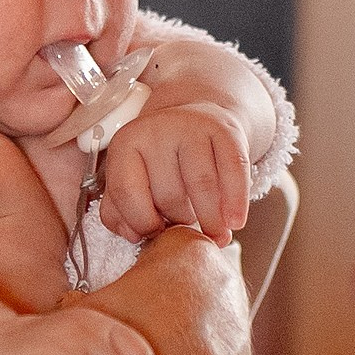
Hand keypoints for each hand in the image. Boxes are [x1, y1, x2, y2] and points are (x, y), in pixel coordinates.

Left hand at [98, 102, 250, 243]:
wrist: (198, 117)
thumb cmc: (162, 158)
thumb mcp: (132, 175)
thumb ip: (119, 209)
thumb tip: (132, 235)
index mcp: (127, 142)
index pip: (126, 191)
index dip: (141, 222)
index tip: (154, 235)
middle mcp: (158, 129)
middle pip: (168, 194)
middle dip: (178, 222)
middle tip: (186, 232)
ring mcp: (194, 127)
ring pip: (201, 185)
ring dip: (210, 220)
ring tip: (215, 237)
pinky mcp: (227, 131)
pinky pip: (234, 171)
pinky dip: (235, 202)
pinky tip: (236, 222)